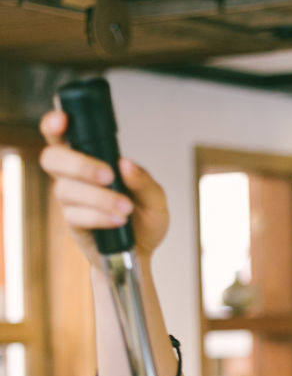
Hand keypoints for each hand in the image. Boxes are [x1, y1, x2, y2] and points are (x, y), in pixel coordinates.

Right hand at [39, 109, 168, 265]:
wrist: (140, 254)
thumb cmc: (144, 221)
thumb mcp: (156, 199)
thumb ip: (144, 181)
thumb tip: (126, 164)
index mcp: (92, 158)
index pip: (62, 135)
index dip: (54, 124)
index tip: (63, 120)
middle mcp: (74, 176)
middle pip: (51, 158)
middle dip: (78, 164)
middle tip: (109, 176)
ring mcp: (70, 200)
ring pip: (65, 189)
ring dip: (97, 197)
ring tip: (126, 207)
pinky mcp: (72, 223)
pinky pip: (75, 215)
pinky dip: (98, 216)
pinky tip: (118, 221)